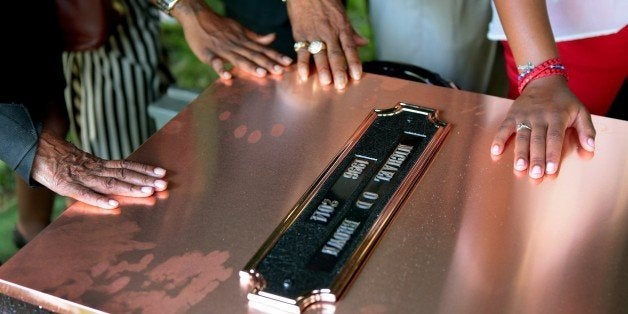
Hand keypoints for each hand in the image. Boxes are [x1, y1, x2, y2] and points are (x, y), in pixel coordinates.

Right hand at [31, 128, 167, 208]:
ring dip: (130, 188)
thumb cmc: (63, 161)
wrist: (38, 152)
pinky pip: (85, 195)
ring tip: (148, 192)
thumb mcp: (87, 164)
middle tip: (163, 184)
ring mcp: (82, 178)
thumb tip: (125, 179)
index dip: (144, 169)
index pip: (126, 166)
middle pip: (124, 174)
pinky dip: (100, 200)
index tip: (162, 172)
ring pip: (110, 183)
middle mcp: (95, 169)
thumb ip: (104, 171)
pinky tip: (114, 205)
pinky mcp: (67, 187)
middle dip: (144, 180)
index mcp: (100, 164)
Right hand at [172, 0, 292, 79]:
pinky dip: (221, 68)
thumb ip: (256, 37)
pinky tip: (227, 76)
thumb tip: (273, 38)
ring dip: (250, 66)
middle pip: (254, 55)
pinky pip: (215, 62)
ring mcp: (222, 49)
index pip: (263, 49)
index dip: (276, 56)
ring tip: (262, 74)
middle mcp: (236, 45)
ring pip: (238, 58)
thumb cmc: (220, 25)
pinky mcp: (208, 53)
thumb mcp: (240, 29)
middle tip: (280, 71)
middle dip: (268, 63)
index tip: (289, 63)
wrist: (197, 16)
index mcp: (244, 40)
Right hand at [286, 0, 367, 88]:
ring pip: (319, 54)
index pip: (350, 48)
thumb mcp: (342, 14)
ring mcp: (314, 34)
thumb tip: (364, 43)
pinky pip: (301, 51)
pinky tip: (304, 75)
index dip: (354, 62)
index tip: (357, 76)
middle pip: (335, 54)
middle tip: (341, 85)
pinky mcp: (300, 34)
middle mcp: (329, 32)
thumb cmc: (325, 2)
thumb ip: (351, 32)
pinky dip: (302, 63)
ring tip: (326, 82)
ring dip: (323, 69)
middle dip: (339, 70)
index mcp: (341, 28)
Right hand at [490, 76, 595, 178]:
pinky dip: (499, 140)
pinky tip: (495, 153)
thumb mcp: (581, 111)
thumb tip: (590, 149)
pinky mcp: (512, 115)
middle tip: (535, 175)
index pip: (554, 138)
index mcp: (557, 117)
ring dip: (519, 154)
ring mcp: (524, 116)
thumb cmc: (564, 101)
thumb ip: (587, 131)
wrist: (544, 81)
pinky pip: (503, 128)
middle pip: (537, 141)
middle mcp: (539, 117)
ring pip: (521, 137)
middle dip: (536, 159)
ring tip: (519, 169)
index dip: (552, 154)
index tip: (551, 170)